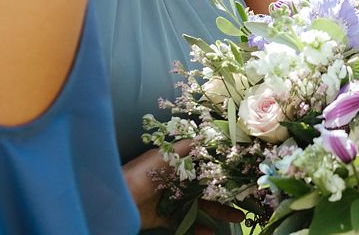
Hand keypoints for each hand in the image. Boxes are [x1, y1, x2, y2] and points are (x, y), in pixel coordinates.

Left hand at [123, 144, 243, 233]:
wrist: (111, 201)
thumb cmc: (136, 175)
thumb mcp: (160, 156)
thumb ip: (182, 147)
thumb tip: (204, 132)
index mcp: (176, 164)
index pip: (204, 164)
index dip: (222, 168)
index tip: (241, 171)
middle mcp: (176, 181)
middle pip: (206, 187)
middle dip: (226, 194)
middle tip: (246, 200)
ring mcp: (171, 200)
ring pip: (200, 205)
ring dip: (218, 211)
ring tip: (237, 218)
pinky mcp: (164, 218)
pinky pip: (185, 223)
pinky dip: (198, 228)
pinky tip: (211, 232)